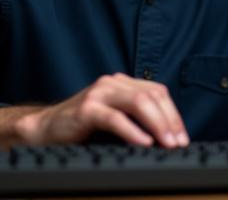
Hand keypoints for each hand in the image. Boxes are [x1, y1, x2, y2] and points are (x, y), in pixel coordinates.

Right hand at [15, 73, 188, 147]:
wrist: (45, 129)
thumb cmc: (81, 127)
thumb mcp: (114, 118)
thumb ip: (135, 118)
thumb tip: (167, 137)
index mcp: (121, 83)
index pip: (158, 92)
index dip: (174, 114)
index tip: (183, 136)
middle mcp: (112, 83)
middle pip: (151, 95)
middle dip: (169, 120)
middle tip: (179, 143)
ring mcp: (99, 93)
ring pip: (138, 102)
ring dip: (157, 124)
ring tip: (166, 143)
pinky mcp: (86, 109)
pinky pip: (115, 118)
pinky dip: (132, 131)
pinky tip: (144, 142)